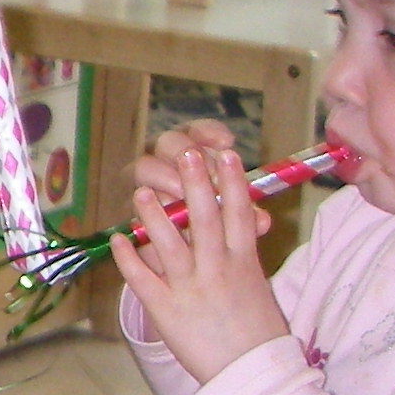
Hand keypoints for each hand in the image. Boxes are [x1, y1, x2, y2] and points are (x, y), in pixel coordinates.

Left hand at [110, 145, 291, 384]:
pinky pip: (142, 278)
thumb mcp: (258, 287)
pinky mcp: (166, 309)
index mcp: (245, 262)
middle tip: (187, 152)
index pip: (239, 213)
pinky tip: (118, 239)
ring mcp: (190, 287)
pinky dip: (128, 257)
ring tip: (141, 190)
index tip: (226, 155)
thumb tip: (243, 229)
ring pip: (168, 242)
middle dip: (195, 182)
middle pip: (205, 217)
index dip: (232, 181)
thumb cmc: (258, 333)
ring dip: (153, 213)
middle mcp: (218, 269)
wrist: (251, 375)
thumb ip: (244, 257)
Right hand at [130, 119, 268, 234]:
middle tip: (202, 170)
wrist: (190, 263)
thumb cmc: (215, 235)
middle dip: (185, 151)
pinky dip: (145, 207)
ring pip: (143, 166)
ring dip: (163, 176)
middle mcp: (166, 165)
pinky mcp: (132, 208)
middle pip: (167, 140)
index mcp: (194, 157)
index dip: (209, 131)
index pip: (197, 131)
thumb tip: (262, 221)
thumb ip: (246, 218)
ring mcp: (145, 185)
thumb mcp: (236, 226)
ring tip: (181, 195)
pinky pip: (132, 200)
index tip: (227, 143)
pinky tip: (162, 217)